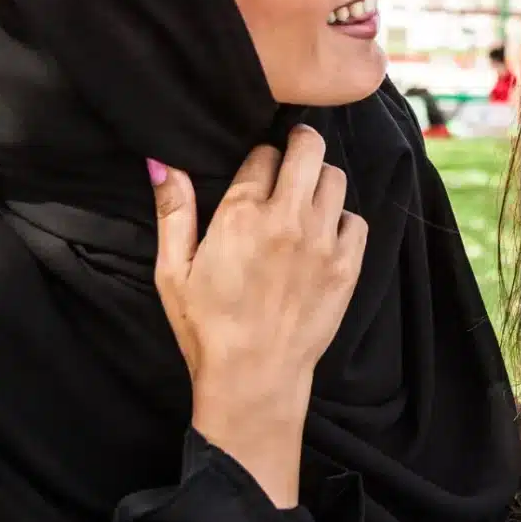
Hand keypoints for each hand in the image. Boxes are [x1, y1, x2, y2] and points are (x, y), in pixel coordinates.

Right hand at [150, 124, 368, 505]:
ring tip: (308, 194)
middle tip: (296, 149)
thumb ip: (173, 211)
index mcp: (241, 214)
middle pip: (309, 151)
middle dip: (302, 143)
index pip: (262, 154)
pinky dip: (344, 220)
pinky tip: (326, 233)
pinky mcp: (347, 266)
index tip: (257, 168)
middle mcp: (287, 220)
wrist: (253, 378)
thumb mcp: (173, 270)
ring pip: (336, 180)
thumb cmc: (206, 327)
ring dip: (322, 180)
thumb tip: (163, 162)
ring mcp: (322, 242)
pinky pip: (357, 221)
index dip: (259, 157)